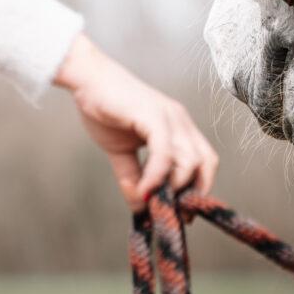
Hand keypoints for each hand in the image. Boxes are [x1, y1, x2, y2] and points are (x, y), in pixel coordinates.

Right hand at [53, 33, 218, 211]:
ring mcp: (170, 116)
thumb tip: (141, 208)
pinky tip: (143, 189)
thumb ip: (133, 178)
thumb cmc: (105, 110)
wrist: (87, 79)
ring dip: (174, 188)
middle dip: (193, 193)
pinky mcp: (153, 115)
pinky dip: (157, 175)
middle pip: (206, 162)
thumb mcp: (121, 152)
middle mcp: (181, 121)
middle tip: (172, 213)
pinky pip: (165, 151)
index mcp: (179, 128)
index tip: (182, 213)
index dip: (198, 189)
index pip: (205, 162)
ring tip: (153, 202)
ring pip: (189, 160)